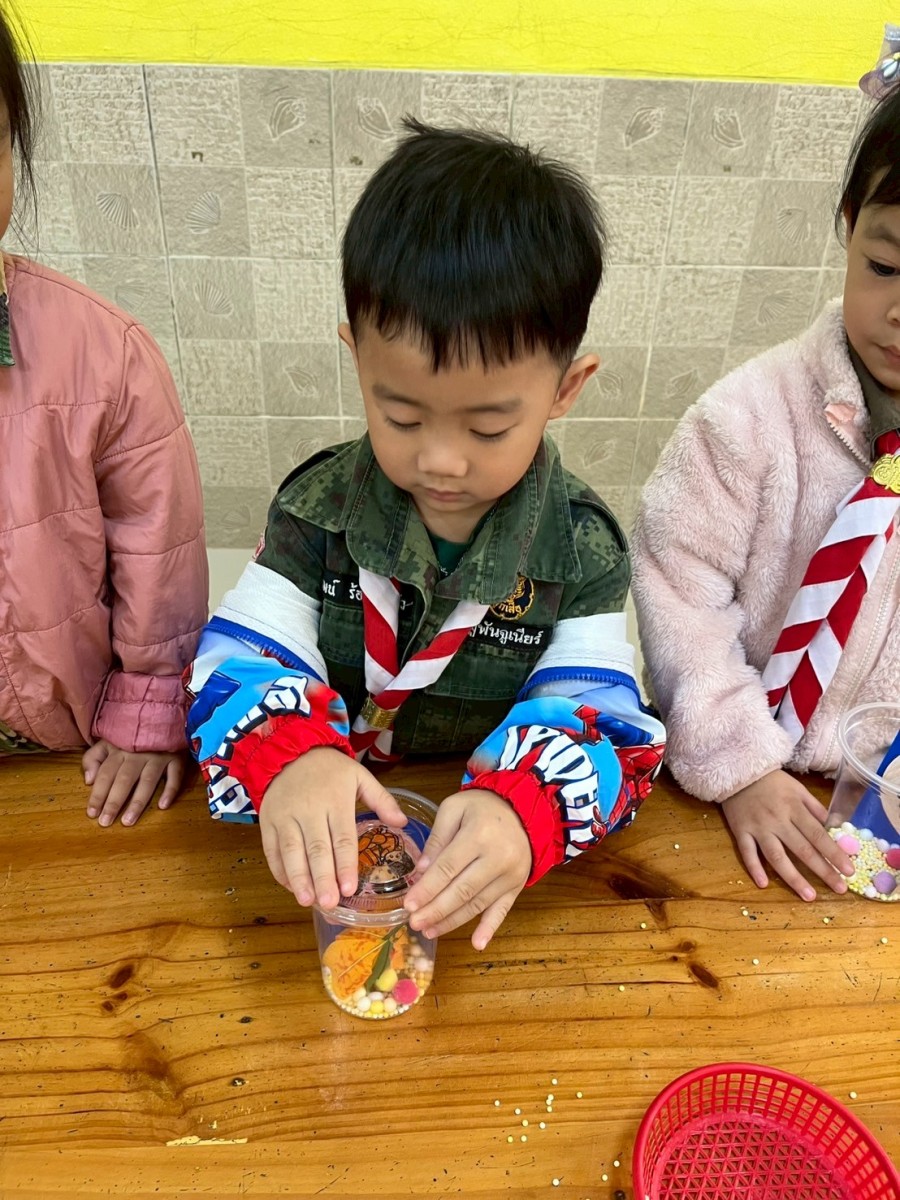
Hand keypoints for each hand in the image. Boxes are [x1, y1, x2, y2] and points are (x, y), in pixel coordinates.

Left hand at [83, 741, 184, 826]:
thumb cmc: (131, 735)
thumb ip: (93, 758)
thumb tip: (88, 780)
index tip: (91, 813)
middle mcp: (137, 754)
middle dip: (113, 802)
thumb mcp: (107, 741)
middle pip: (124, 780)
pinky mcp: (176, 758)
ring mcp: (158, 756)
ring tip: (128, 821)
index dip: (97, 794)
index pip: (105, 775)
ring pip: (147, 781)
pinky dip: (170, 790)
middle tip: (105, 822)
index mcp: (118, 750)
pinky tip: (163, 806)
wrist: (161, 715)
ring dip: (137, 802)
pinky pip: (175, 775)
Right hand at [259, 747, 406, 909]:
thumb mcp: (359, 776)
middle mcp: (308, 809)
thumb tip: (402, 824)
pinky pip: (272, 850)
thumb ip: (381, 799)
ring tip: (308, 901)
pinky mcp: (268, 821)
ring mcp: (285, 816)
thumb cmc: (330, 768)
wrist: (290, 751)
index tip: (349, 888)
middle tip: (330, 902)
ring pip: (291, 851)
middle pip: (316, 848)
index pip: (341, 836)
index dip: (345, 864)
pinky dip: (280, 870)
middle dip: (323, 877)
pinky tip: (291, 887)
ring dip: (299, 878)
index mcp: (335, 799)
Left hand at [403, 789, 530, 949]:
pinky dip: (490, 928)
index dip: (427, 888)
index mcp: (479, 834)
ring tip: (429, 931)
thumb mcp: (454, 808)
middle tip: (414, 923)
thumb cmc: (482, 807)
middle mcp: (498, 858)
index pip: (448, 867)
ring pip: (477, 904)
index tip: (409, 905)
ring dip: (452, 921)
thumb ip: (437, 838)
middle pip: (462, 890)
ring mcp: (510, 875)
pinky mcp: (517, 886)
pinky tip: (477, 944)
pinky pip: (503, 910)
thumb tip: (420, 872)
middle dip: (436, 910)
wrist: (523, 810)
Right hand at [722, 769, 854, 900]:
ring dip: (793, 878)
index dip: (834, 854)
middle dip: (823, 871)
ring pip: (776, 857)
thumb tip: (833, 827)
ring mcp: (758, 828)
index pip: (818, 835)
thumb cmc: (772, 782)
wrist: (738, 772)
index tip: (849, 871)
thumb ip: (815, 808)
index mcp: (794, 808)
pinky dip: (754, 868)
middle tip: (839, 889)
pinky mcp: (740, 831)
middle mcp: (778, 821)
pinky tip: (764, 884)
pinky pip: (747, 853)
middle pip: (802, 850)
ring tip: (809, 896)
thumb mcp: (797, 788)